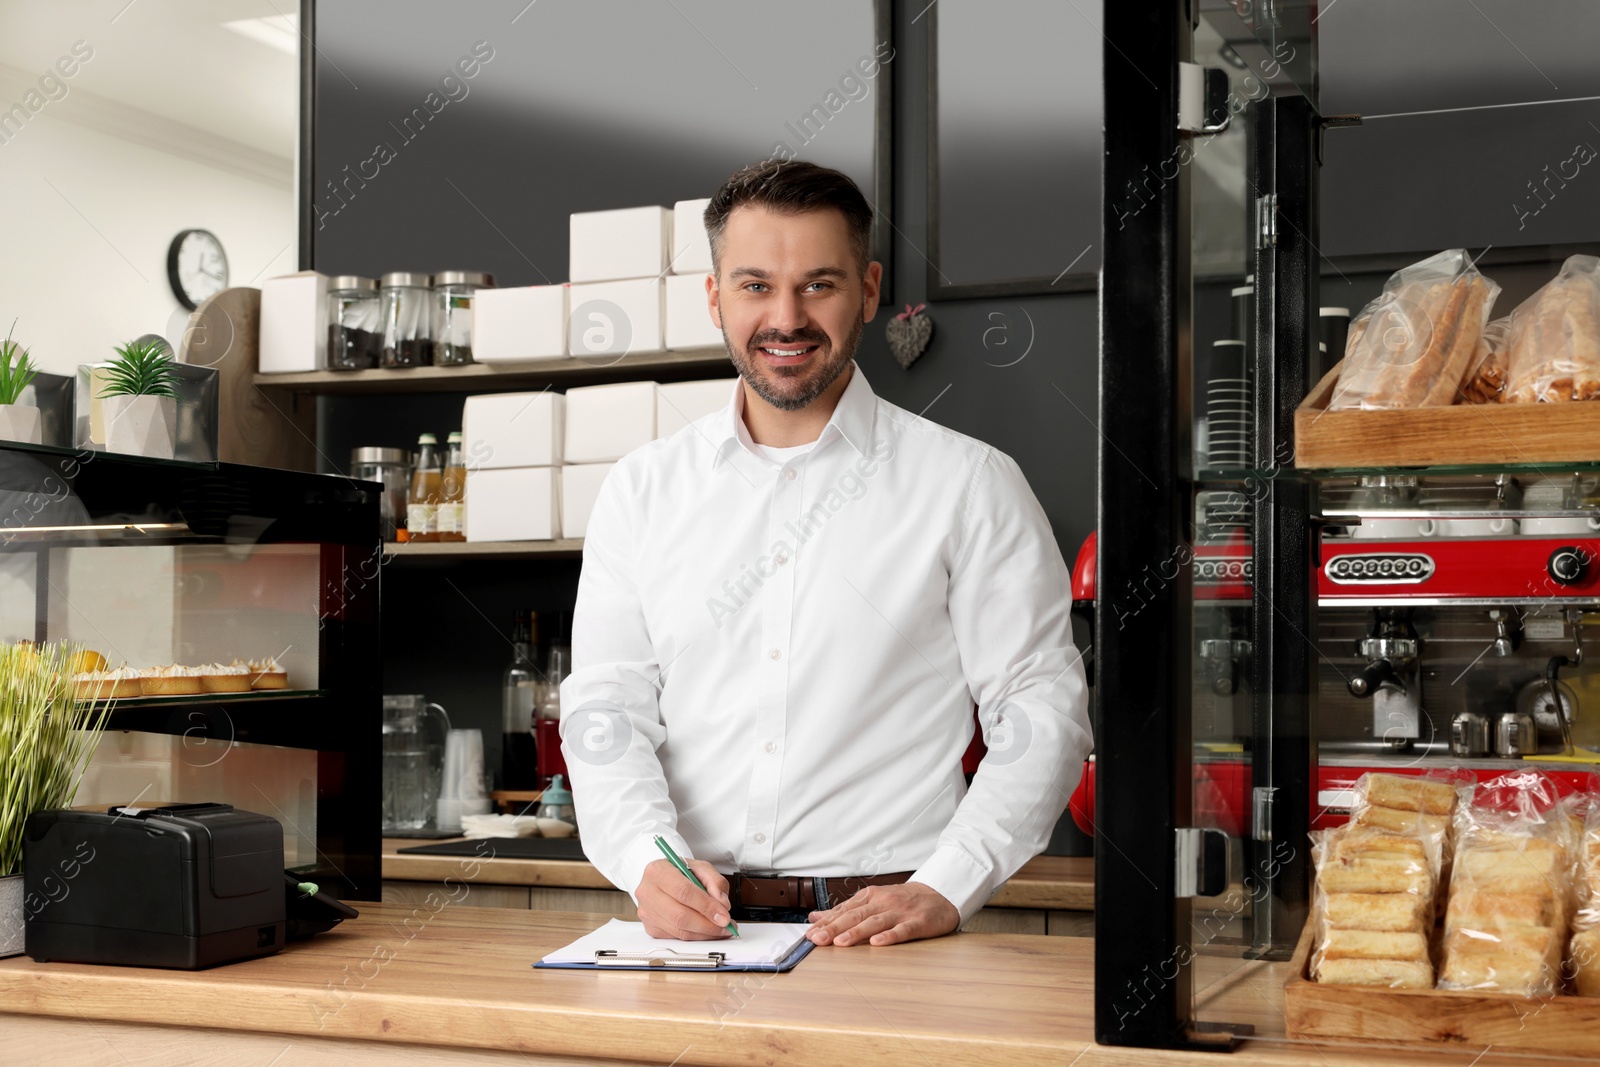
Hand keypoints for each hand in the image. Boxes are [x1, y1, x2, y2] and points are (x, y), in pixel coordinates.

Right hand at [635, 858, 734, 939]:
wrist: (662, 878)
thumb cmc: (680, 872)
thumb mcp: (700, 868)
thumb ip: (715, 881)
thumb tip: (722, 904)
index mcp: (657, 871)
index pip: (684, 892)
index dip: (706, 906)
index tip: (724, 915)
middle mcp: (647, 892)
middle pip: (680, 915)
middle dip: (708, 924)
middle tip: (726, 925)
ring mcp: (646, 911)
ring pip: (679, 930)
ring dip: (704, 933)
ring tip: (720, 929)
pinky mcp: (650, 927)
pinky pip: (676, 937)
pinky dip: (695, 937)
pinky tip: (706, 931)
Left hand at [805, 882, 959, 946]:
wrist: (940, 894)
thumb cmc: (903, 900)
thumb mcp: (873, 900)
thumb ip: (845, 910)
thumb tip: (815, 917)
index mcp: (871, 897)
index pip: (844, 910)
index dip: (826, 922)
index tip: (809, 933)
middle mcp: (883, 902)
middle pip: (855, 916)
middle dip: (834, 927)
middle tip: (816, 939)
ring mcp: (900, 912)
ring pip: (875, 922)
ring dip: (856, 932)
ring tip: (839, 943)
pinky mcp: (918, 923)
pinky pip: (902, 930)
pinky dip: (889, 936)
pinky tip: (877, 943)